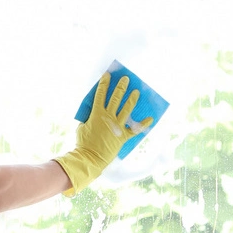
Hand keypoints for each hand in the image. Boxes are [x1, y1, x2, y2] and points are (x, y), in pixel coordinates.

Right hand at [56, 71, 152, 193]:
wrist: (90, 158)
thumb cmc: (83, 143)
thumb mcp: (82, 126)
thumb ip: (89, 117)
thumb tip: (93, 111)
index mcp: (96, 114)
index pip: (100, 95)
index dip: (104, 84)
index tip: (107, 75)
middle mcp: (108, 117)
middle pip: (116, 98)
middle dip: (121, 87)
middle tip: (126, 79)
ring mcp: (117, 126)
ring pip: (126, 109)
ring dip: (132, 99)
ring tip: (136, 92)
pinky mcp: (123, 136)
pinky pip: (135, 129)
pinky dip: (143, 124)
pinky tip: (150, 118)